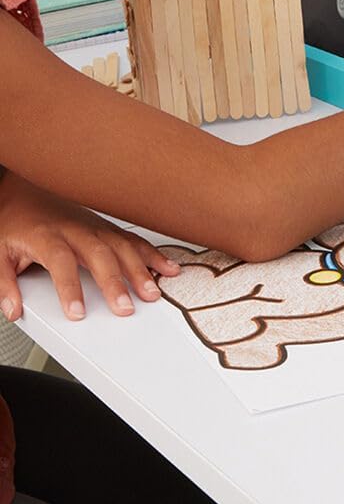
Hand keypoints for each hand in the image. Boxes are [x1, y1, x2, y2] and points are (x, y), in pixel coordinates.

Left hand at [0, 170, 179, 321]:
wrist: (25, 191)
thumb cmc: (15, 222)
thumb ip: (4, 283)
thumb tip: (12, 309)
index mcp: (47, 236)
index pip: (62, 263)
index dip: (70, 288)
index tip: (77, 312)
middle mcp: (76, 230)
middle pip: (100, 255)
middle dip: (115, 282)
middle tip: (125, 307)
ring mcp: (96, 227)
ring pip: (122, 247)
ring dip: (140, 270)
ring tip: (152, 291)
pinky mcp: (107, 227)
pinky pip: (133, 240)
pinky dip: (152, 254)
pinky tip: (167, 268)